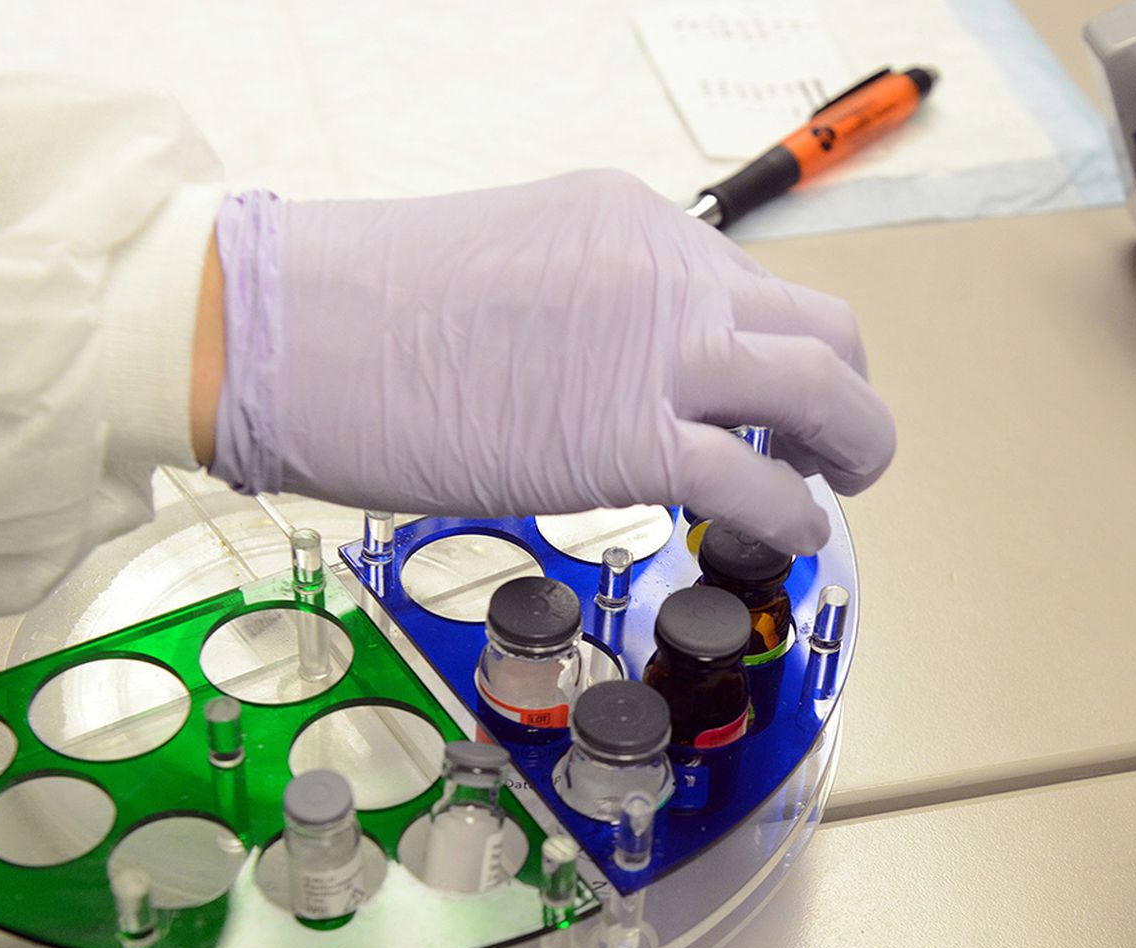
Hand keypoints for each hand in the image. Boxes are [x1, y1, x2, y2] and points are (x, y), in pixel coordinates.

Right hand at [201, 170, 893, 553]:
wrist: (282, 329)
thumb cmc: (360, 310)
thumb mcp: (510, 268)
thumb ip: (592, 312)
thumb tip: (624, 378)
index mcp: (630, 224)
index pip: (750, 288)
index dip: (773, 356)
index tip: (764, 402)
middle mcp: (663, 272)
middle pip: (822, 325)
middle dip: (848, 393)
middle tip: (830, 444)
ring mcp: (655, 350)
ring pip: (825, 390)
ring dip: (853, 448)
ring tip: (833, 488)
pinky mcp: (629, 439)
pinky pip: (759, 481)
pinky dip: (794, 516)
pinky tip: (787, 535)